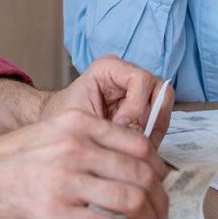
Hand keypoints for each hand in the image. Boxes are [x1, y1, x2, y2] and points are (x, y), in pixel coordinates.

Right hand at [0, 109, 168, 218]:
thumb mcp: (45, 136)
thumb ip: (81, 143)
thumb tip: (119, 166)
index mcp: (76, 124)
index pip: (139, 145)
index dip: (158, 170)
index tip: (160, 186)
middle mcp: (75, 147)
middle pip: (142, 174)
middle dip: (159, 200)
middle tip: (160, 216)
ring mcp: (65, 180)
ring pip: (132, 200)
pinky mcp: (54, 214)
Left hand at [41, 56, 174, 147]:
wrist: (53, 129)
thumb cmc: (61, 119)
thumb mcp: (80, 120)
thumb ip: (107, 126)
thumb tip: (135, 141)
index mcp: (110, 68)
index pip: (140, 79)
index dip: (136, 106)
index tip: (120, 127)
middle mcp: (128, 76)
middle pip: (161, 91)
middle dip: (153, 118)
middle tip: (138, 140)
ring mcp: (138, 93)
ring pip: (164, 107)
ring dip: (155, 129)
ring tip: (137, 148)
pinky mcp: (142, 111)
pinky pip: (158, 122)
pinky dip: (151, 137)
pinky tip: (136, 150)